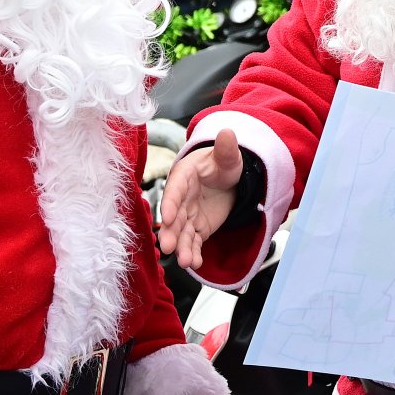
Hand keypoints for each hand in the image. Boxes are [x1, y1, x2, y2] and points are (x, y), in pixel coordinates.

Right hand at [157, 129, 243, 270]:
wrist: (228, 179)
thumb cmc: (222, 164)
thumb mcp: (228, 156)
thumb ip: (226, 149)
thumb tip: (227, 132)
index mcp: (184, 176)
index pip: (174, 190)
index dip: (169, 203)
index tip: (167, 217)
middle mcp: (181, 198)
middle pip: (174, 216)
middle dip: (171, 232)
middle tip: (169, 247)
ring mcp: (188, 215)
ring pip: (182, 233)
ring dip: (182, 247)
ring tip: (186, 261)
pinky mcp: (197, 228)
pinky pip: (194, 241)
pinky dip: (194, 252)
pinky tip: (196, 263)